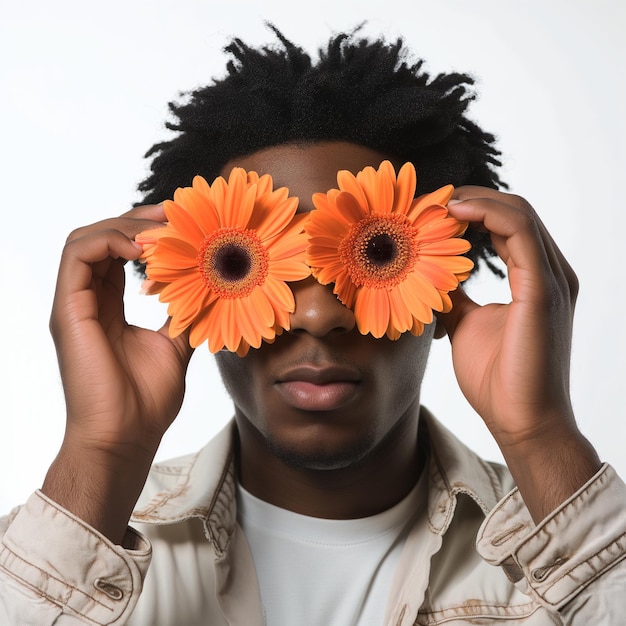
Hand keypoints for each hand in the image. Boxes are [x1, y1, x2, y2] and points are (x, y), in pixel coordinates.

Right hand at [43, 204, 193, 541]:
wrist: (126, 437)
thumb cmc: (147, 401)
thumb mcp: (175, 346)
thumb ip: (184, 315)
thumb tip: (209, 290)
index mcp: (108, 308)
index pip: (120, 254)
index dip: (148, 233)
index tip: (182, 224)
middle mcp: (87, 300)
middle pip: (104, 240)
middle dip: (139, 222)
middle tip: (175, 215)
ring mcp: (74, 304)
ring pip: (87, 239)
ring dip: (127, 228)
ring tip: (163, 233)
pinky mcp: (67, 309)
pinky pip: (78, 254)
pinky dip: (112, 240)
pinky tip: (146, 250)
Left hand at [440, 186, 599, 520]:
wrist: (521, 421)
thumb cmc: (498, 378)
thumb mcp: (466, 324)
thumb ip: (456, 296)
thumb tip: (432, 277)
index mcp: (535, 278)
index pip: (506, 225)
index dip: (470, 210)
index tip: (429, 211)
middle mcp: (549, 272)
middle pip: (513, 211)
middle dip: (469, 199)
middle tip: (427, 202)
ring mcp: (551, 278)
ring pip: (518, 213)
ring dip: (474, 200)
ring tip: (435, 203)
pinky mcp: (544, 289)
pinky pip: (519, 232)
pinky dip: (486, 214)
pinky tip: (453, 214)